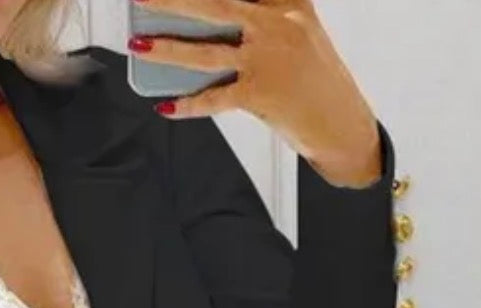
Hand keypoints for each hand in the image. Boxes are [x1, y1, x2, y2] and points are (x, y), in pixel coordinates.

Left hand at [129, 0, 382, 186]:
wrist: (342, 123)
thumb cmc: (314, 77)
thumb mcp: (299, 31)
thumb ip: (264, 14)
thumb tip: (204, 22)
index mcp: (289, 3)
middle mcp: (276, 25)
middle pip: (215, 5)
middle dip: (174, 1)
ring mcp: (267, 61)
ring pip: (205, 53)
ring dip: (166, 48)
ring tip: (138, 44)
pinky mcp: (260, 95)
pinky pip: (215, 99)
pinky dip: (188, 105)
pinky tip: (166, 106)